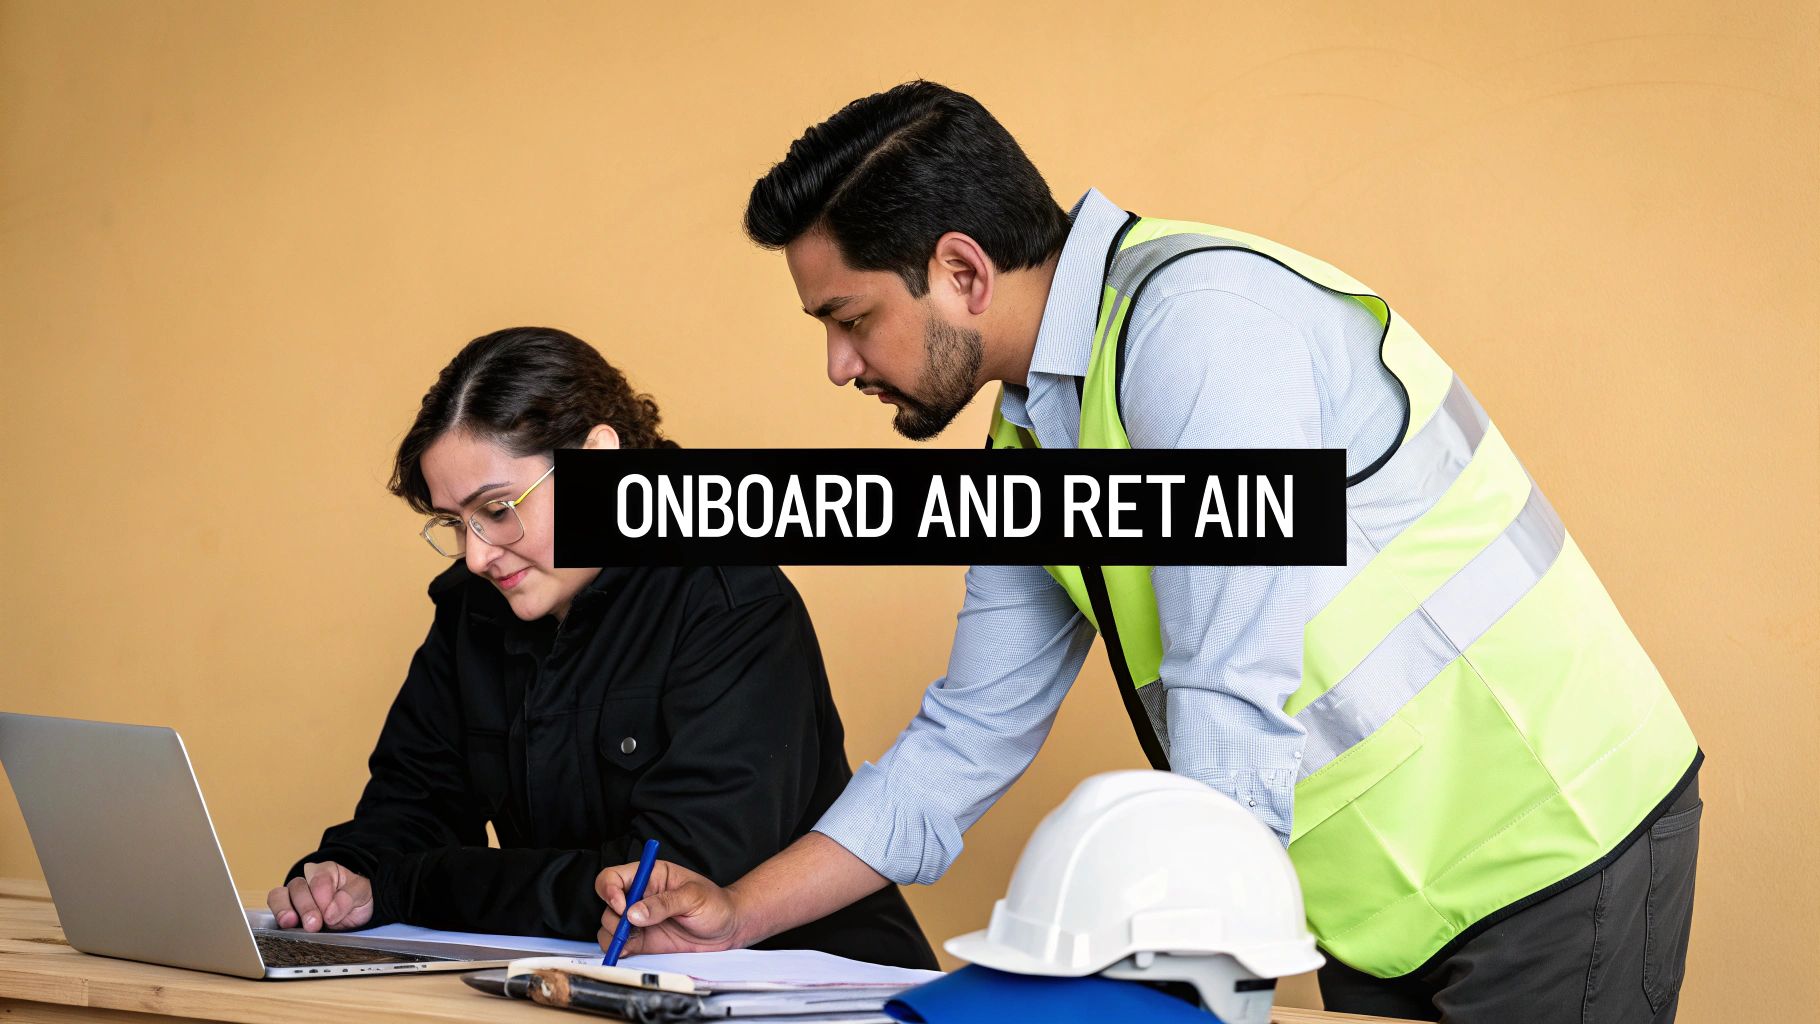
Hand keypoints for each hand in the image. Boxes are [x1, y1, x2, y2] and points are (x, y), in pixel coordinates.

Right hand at [266, 861, 374, 931]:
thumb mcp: (363, 893)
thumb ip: (349, 897)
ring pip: (279, 895)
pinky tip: (283, 926)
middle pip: (297, 887)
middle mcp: (307, 880)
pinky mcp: (287, 912)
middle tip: (313, 925)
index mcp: (327, 871)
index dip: (324, 899)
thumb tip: (330, 911)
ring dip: (284, 910)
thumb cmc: (358, 899)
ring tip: (289, 922)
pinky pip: (274, 909)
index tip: (331, 915)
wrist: (357, 914)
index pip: (319, 880)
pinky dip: (276, 917)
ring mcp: (294, 897)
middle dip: (305, 907)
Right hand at [596, 860, 741, 955]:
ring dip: (614, 934)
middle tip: (632, 928)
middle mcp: (639, 896)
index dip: (610, 890)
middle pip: (606, 902)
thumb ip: (664, 904)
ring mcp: (638, 919)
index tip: (623, 906)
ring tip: (637, 938)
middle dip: (614, 917)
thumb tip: (634, 913)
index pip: (614, 876)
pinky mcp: (641, 940)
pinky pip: (617, 944)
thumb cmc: (715, 904)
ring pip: (607, 925)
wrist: (728, 929)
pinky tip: (630, 949)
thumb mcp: (693, 897)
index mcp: (650, 875)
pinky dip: (617, 948)